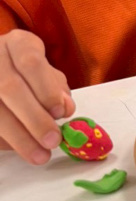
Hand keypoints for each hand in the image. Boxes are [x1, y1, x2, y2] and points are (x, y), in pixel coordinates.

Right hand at [0, 30, 74, 164]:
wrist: (0, 69)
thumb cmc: (29, 75)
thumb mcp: (48, 75)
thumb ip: (58, 90)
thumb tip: (65, 109)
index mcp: (18, 44)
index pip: (31, 61)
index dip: (46, 89)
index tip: (61, 113)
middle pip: (11, 88)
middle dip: (35, 119)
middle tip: (53, 141)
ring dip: (18, 137)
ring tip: (40, 156)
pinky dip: (3, 141)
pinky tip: (17, 150)